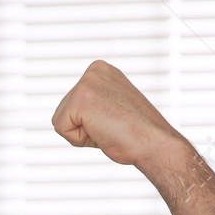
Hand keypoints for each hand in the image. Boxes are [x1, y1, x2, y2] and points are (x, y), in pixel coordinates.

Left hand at [51, 60, 185, 169]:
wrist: (154, 143)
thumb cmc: (137, 133)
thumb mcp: (112, 106)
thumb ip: (95, 102)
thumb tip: (81, 108)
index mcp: (101, 70)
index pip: (72, 104)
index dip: (89, 122)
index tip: (114, 120)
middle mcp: (94, 70)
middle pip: (63, 111)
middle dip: (83, 128)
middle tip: (112, 127)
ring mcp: (87, 82)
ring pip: (60, 120)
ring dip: (81, 134)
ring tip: (108, 129)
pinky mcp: (81, 98)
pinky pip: (61, 129)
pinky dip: (79, 140)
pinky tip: (102, 131)